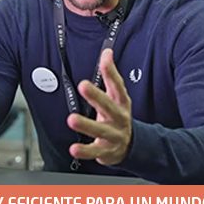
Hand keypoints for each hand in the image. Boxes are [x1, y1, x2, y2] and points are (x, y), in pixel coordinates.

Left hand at [67, 49, 132, 165]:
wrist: (131, 145)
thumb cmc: (118, 115)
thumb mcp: (117, 95)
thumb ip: (110, 74)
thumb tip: (107, 52)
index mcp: (121, 103)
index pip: (118, 85)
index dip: (111, 72)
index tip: (105, 58)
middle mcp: (119, 118)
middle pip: (109, 106)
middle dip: (97, 96)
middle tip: (83, 85)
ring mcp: (114, 135)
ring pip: (101, 130)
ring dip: (87, 125)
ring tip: (72, 119)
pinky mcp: (106, 151)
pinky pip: (95, 151)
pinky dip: (85, 151)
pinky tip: (73, 148)